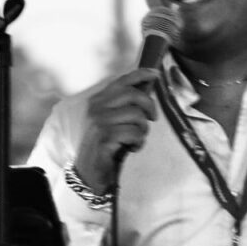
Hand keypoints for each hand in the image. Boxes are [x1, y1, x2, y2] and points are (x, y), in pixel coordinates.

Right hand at [74, 68, 160, 189]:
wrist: (90, 171)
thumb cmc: (107, 144)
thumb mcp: (116, 120)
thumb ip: (127, 104)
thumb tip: (148, 85)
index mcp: (98, 100)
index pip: (121, 81)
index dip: (141, 74)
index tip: (156, 74)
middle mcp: (96, 108)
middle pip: (132, 95)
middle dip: (149, 105)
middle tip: (153, 118)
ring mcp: (99, 122)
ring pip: (136, 115)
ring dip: (143, 128)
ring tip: (138, 138)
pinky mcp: (104, 138)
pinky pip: (134, 133)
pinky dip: (139, 142)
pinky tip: (133, 148)